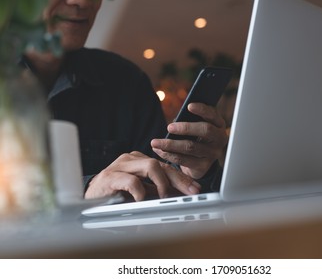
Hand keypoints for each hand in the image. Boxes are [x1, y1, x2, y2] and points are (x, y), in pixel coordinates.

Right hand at [84, 151, 200, 199]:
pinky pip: (132, 181)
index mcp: (139, 161)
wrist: (86, 200)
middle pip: (162, 164)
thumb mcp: (140, 194)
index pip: (166, 166)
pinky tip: (143, 201)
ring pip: (151, 166)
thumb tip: (180, 198)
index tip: (195, 188)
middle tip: (191, 193)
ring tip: (166, 198)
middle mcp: (132, 159)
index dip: (182, 177)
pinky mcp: (110, 176)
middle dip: (180, 179)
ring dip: (163, 184)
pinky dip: (142, 193)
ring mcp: (121, 165)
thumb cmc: (114, 196)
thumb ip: (156, 193)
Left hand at [151, 103, 227, 178]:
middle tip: (169, 127)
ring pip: (191, 147)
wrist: (201, 162)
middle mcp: (219, 139)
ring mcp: (212, 154)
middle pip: (205, 131)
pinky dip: (169, 155)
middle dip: (186, 128)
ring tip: (155, 142)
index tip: (189, 106)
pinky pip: (183, 160)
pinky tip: (158, 150)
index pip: (213, 115)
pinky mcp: (203, 166)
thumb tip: (175, 121)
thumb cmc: (196, 137)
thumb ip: (191, 120)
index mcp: (218, 125)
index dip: (202, 110)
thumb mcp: (197, 127)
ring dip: (170, 144)